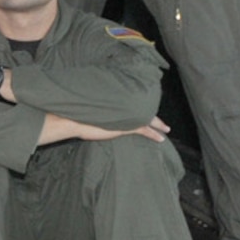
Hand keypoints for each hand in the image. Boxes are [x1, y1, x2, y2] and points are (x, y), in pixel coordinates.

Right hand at [39, 114, 170, 145]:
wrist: (72, 119)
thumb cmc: (76, 113)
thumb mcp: (88, 107)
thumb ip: (96, 104)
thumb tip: (94, 102)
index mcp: (114, 101)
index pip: (131, 100)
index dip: (140, 102)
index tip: (147, 103)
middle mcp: (121, 107)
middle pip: (142, 108)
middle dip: (153, 113)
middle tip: (161, 119)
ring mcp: (124, 116)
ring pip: (146, 118)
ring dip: (157, 124)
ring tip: (166, 128)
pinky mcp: (124, 127)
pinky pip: (144, 130)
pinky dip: (153, 134)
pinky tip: (161, 138)